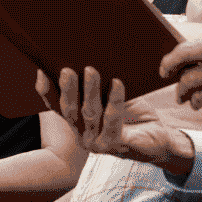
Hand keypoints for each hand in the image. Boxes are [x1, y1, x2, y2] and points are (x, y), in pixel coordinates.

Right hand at [37, 67, 194, 175]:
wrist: (159, 136)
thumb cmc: (132, 113)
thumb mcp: (111, 95)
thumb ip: (96, 83)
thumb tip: (85, 55)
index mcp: (78, 123)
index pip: (57, 107)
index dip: (47, 91)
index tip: (42, 71)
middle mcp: (83, 135)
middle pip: (70, 111)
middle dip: (68, 89)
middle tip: (67, 69)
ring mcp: (99, 143)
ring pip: (90, 114)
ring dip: (90, 91)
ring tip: (92, 70)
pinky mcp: (118, 146)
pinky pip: (114, 121)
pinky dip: (115, 101)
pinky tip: (117, 84)